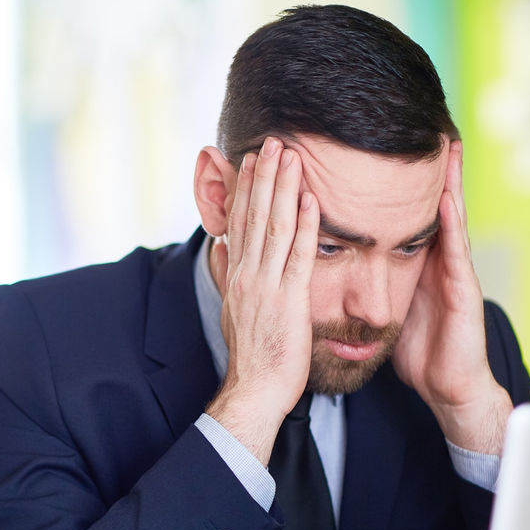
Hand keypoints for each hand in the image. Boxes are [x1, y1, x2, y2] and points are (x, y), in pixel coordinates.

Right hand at [205, 137, 319, 463]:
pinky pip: (298, 256)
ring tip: (290, 156)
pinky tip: (310, 200)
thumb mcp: (232, 309)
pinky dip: (304, 226)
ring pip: (274, 227)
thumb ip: (226, 274)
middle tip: (272, 141)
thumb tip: (219, 246)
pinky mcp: (289, 300)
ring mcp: (266, 286)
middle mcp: (247, 275)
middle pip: (254, 216)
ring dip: (283, 189)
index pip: (239, 222)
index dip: (246, 188)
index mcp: (236, 275)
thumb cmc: (252, 355)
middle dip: (263, 176)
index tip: (252, 159)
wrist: (255, 388)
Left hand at [392, 140, 511, 453]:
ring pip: (448, 218)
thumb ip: (372, 283)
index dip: (391, 184)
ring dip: (448, 182)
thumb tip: (338, 267)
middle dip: (429, 169)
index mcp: (414, 263)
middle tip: (427, 125)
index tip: (377, 149)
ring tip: (445, 145)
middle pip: (431, 205)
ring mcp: (452, 272)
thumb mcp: (387, 309)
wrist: (446, 388)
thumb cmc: (418, 350)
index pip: (402, 214)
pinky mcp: (462, 290)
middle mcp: (436, 260)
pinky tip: (445, 200)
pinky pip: (455, 251)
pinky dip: (451, 223)